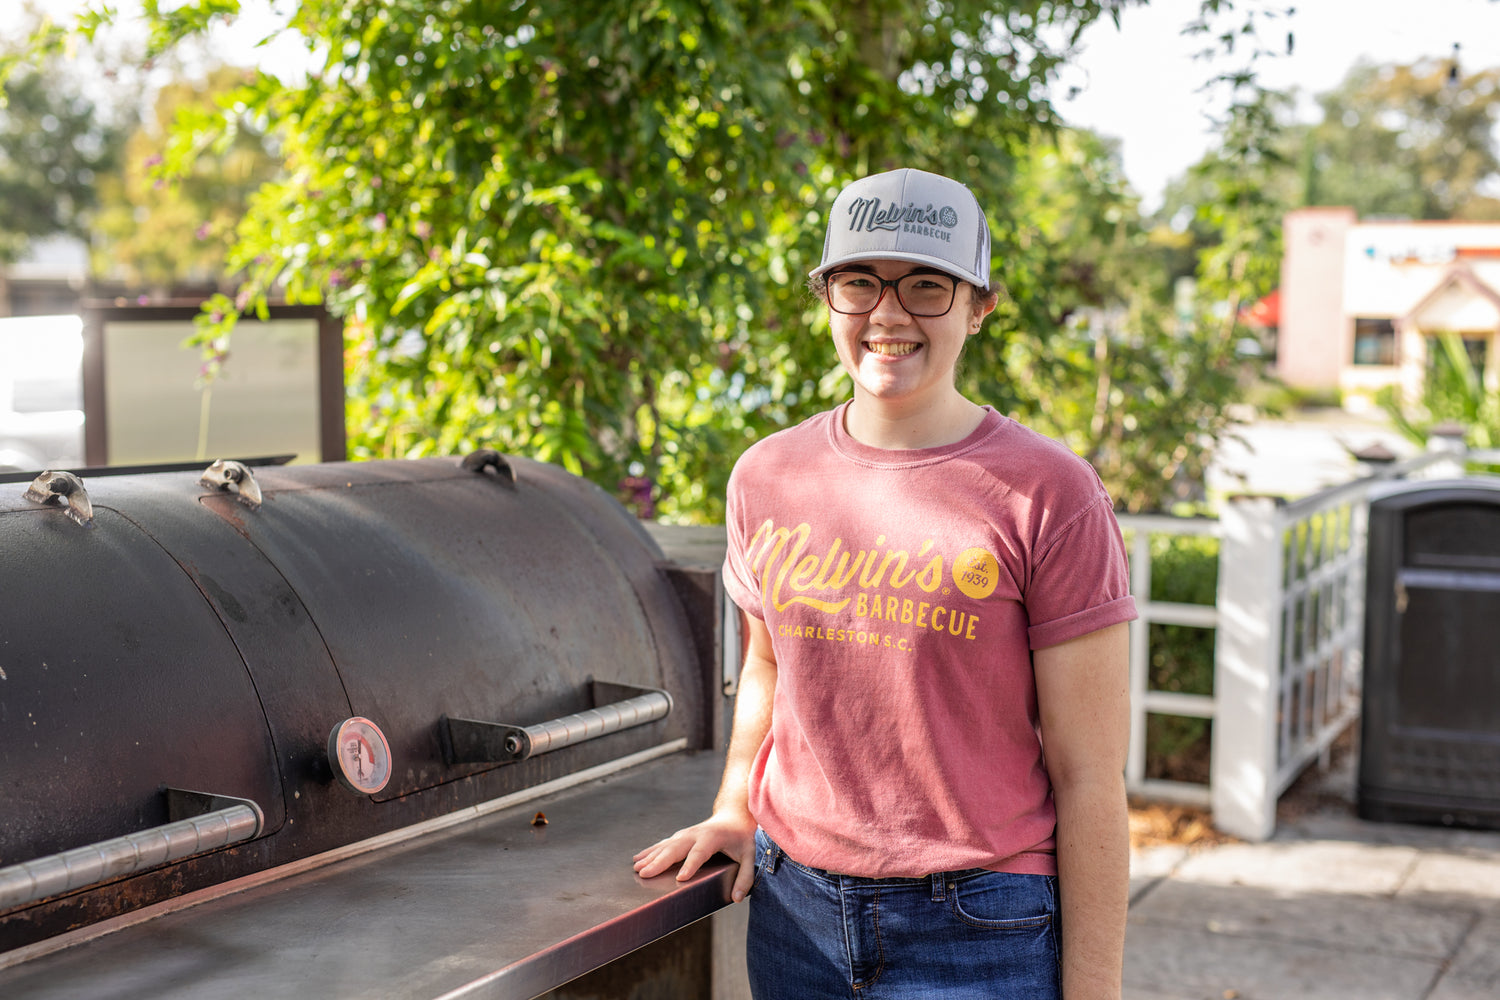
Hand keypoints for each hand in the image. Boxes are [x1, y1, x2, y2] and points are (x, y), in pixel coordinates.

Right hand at [633, 810, 758, 901]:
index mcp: (712, 838)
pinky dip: (650, 852)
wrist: (732, 815)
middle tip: (644, 873)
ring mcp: (685, 834)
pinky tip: (638, 859)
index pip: (700, 853)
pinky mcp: (680, 836)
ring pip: (665, 846)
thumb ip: (745, 877)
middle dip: (659, 862)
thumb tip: (736, 898)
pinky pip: (663, 844)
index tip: (680, 878)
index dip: (690, 865)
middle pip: (675, 849)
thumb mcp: (750, 856)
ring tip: (637, 868)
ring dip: (650, 857)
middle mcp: (695, 834)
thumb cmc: (741, 837)